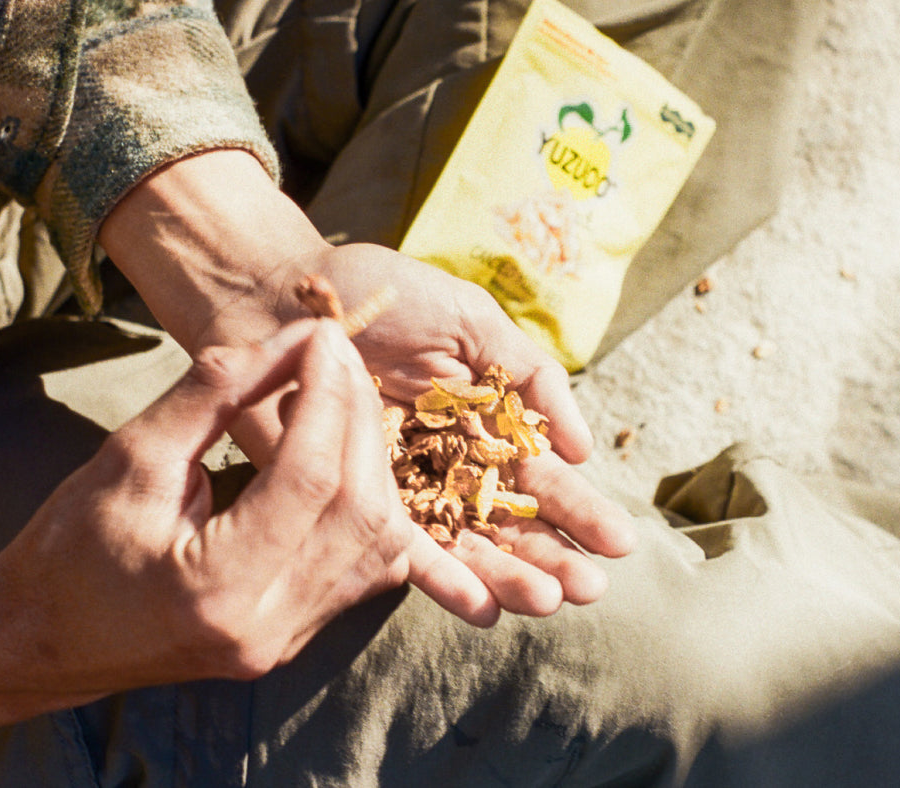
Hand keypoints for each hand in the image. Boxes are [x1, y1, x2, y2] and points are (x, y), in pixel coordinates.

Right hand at [0, 318, 410, 724]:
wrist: (40, 638)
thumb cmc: (69, 544)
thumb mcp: (133, 451)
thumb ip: (217, 390)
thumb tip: (295, 337)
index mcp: (216, 591)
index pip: (309, 479)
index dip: (326, 394)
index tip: (321, 335)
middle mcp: (268, 628)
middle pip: (359, 508)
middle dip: (357, 416)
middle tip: (334, 353)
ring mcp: (288, 641)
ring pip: (382, 541)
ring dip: (371, 456)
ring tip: (334, 397)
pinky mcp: (297, 636)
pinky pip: (371, 566)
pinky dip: (371, 500)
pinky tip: (341, 453)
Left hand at [100, 150, 635, 626]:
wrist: (283, 292)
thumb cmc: (379, 293)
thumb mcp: (468, 317)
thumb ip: (527, 372)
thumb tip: (582, 446)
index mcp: (478, 414)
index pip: (534, 468)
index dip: (575, 505)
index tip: (615, 542)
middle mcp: (445, 455)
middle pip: (505, 515)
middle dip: (550, 552)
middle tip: (590, 589)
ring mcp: (401, 481)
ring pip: (463, 540)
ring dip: (507, 573)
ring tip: (547, 601)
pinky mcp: (352, 497)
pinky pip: (399, 545)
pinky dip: (438, 577)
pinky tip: (480, 607)